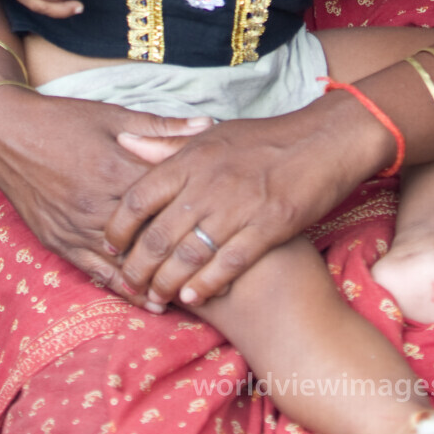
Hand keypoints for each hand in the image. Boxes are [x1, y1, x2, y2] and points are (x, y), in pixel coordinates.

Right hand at [0, 82, 210, 288]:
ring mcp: (74, 227)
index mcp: (114, 169)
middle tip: (216, 275)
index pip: (164, 200)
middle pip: (146, 238)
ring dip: (153, 282)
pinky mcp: (57, 241)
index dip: (194, 215)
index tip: (225, 229)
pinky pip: (93, 272)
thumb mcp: (115, 116)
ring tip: (187, 295)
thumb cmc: (64, 120)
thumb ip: (163, 127)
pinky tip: (144, 301)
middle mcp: (95, 204)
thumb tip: (210, 126)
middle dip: (178, 256)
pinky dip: (121, 288)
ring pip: (122, 264)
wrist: (7, 134)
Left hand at [102, 89, 391, 308]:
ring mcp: (240, 204)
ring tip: (157, 299)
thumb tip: (122, 144)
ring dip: (167, 282)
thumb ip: (166, 144)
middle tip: (130, 286)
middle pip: (158, 234)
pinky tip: (193, 297)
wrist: (324, 140)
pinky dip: (206, 284)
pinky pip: (228, 263)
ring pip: (189, 254)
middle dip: (137, 267)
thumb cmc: (266, 139)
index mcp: (193, 157)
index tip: (110, 247)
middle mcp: (210, 181)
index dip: (118, 228)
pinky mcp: (269, 224)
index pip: (138, 197)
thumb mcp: (213, 135)